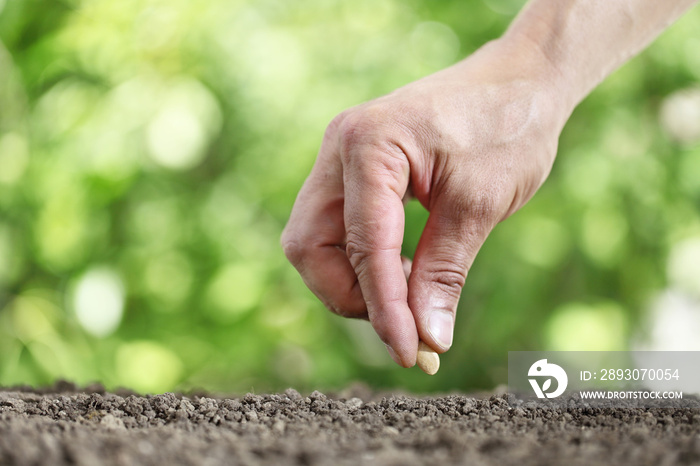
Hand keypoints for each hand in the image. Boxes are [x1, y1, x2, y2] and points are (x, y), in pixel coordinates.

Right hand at [282, 38, 568, 366]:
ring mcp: (339, 157)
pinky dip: (359, 260)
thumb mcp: (478, 206)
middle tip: (405, 322)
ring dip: (352, 281)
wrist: (518, 81)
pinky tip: (401, 271)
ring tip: (409, 296)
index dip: (384, 309)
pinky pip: (333, 227)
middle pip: (310, 247)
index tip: (410, 354)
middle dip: (350, 295)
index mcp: (369, 146)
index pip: (363, 246)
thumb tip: (426, 340)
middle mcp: (339, 148)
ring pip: (314, 241)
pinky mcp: (351, 170)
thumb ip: (443, 274)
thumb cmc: (507, 128)